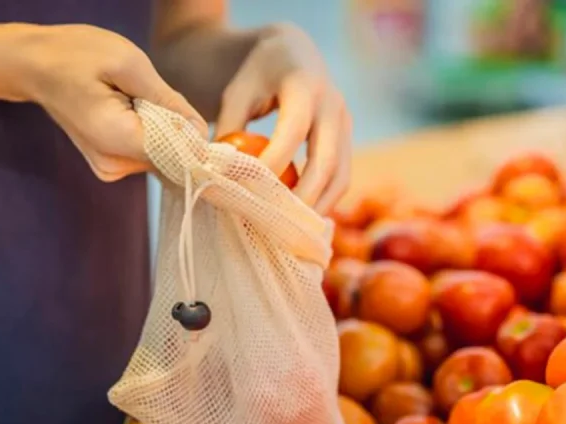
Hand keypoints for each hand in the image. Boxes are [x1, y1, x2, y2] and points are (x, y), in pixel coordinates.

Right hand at [21, 24, 207, 181]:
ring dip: (160, 127)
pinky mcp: (111, 165)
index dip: (194, 138)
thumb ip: (168, 101)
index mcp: (117, 140)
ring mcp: (110, 169)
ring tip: (130, 99)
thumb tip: (201, 133)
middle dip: (174, 126)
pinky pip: (147, 151)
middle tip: (144, 93)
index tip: (188, 115)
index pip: (178, 156)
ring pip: (162, 154)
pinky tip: (127, 110)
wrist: (34, 65)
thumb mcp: (129, 64)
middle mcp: (114, 166)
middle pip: (171, 156)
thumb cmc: (77, 56)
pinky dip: (148, 131)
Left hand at [211, 24, 350, 213]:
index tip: (250, 187)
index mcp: (303, 85)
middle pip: (326, 159)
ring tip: (293, 229)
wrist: (293, 53)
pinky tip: (302, 216)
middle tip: (279, 222)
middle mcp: (333, 104)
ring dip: (319, 205)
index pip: (293, 131)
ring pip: (341, 174)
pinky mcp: (347, 139)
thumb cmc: (257, 76)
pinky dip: (325, 200)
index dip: (274, 162)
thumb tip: (218, 174)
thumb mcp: (236, 93)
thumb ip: (229, 129)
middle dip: (304, 195)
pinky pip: (342, 176)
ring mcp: (346, 123)